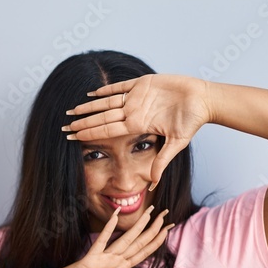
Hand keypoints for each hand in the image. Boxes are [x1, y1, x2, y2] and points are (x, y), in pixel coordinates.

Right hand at [48, 206, 172, 267]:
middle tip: (166, 214)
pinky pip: (102, 241)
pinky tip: (115, 215)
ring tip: (151, 213)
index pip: (143, 251)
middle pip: (139, 242)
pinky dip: (109, 228)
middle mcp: (115, 259)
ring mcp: (104, 256)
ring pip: (126, 240)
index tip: (167, 229)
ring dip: (139, 227)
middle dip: (154, 229)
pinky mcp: (92, 257)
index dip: (156, 241)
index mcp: (121, 267)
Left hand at [65, 74, 213, 187]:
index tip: (73, 138)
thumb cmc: (192, 121)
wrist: (203, 100)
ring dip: (89, 106)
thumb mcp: (177, 143)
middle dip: (83, 122)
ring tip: (72, 110)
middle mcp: (133, 112)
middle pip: (101, 117)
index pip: (107, 130)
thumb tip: (153, 184)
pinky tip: (91, 93)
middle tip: (64, 126)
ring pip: (106, 102)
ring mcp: (136, 98)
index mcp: (137, 125)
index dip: (89, 133)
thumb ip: (162, 161)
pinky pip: (120, 87)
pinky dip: (106, 89)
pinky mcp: (143, 83)